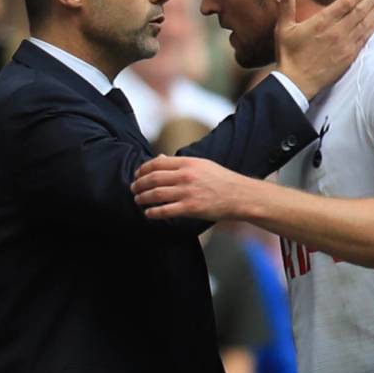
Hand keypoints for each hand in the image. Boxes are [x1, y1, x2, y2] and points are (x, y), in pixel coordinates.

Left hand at [132, 155, 255, 221]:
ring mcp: (187, 192)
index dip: (142, 169)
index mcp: (188, 163)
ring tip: (138, 200)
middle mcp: (186, 176)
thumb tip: (159, 159)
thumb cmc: (222, 180)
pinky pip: (166, 210)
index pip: (157, 163)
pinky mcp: (191, 208)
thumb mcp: (201, 165)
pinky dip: (153, 212)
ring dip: (143, 198)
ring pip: (156, 194)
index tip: (137, 175)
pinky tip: (148, 213)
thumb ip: (180, 163)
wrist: (240, 196)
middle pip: (153, 178)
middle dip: (139, 184)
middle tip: (133, 189)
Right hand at [276, 0, 373, 99]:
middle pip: (360, 10)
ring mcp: (345, 45)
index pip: (346, 2)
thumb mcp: (283, 29)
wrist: (296, 84)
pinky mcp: (349, 57)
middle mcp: (337, 32)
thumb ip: (286, 7)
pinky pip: (365, 38)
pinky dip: (373, 27)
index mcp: (321, 22)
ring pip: (365, 23)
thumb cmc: (288, 56)